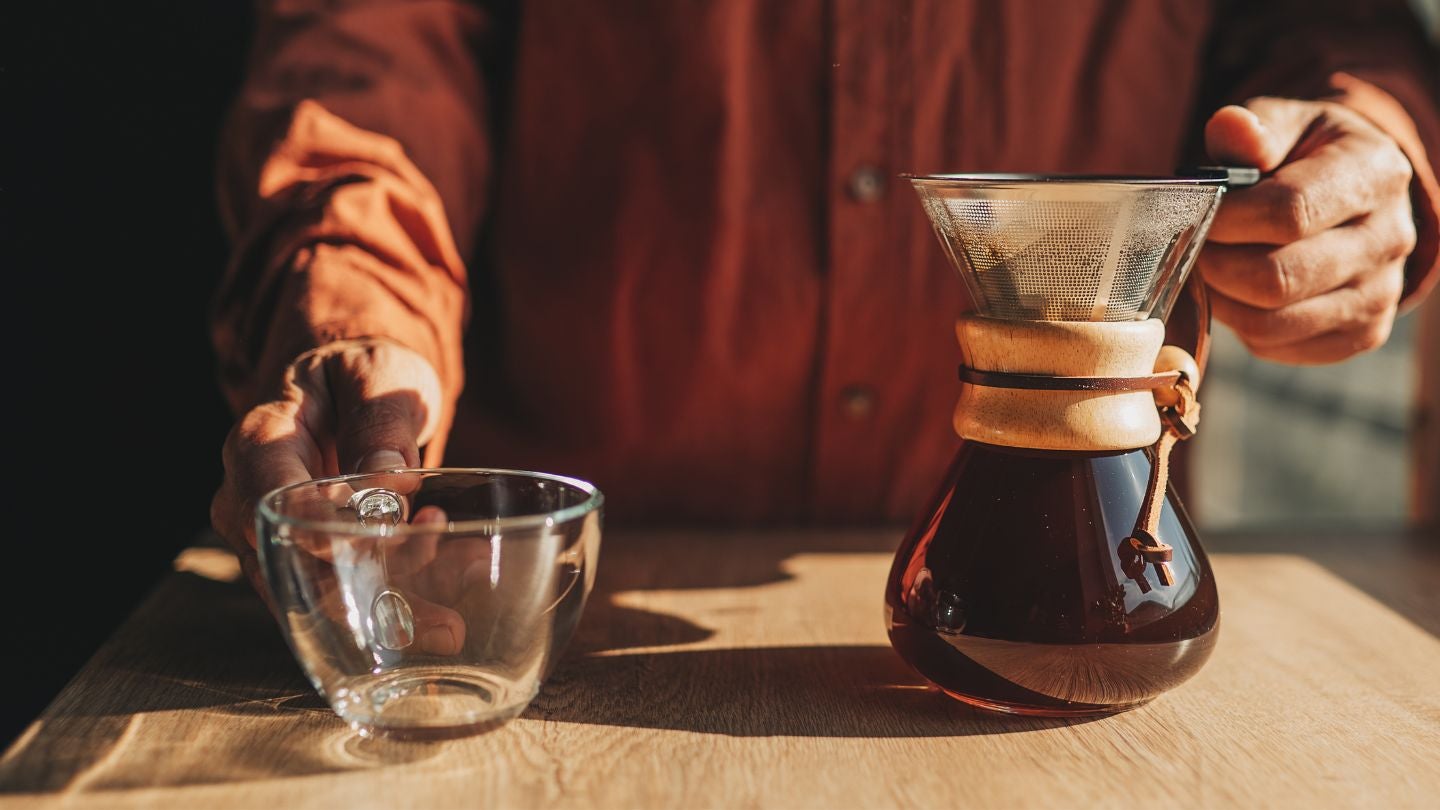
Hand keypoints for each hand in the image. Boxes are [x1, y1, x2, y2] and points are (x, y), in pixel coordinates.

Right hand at [210, 338, 442, 615]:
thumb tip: (389, 480)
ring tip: (450, 629)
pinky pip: (340, 594)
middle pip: (290, 562)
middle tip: (436, 617)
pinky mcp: (307, 561)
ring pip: (314, 596)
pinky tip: (447, 613)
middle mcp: (250, 499)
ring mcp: (275, 538)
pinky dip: (394, 605)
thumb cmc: (358, 375)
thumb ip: (381, 420)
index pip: (271, 500)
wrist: (346, 388)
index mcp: (261, 442)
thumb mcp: (377, 375)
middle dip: (362, 595)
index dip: (318, 533)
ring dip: (384, 615)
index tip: (381, 547)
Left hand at [1200, 97, 1416, 363]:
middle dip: (1216, 266)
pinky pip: (1278, 347)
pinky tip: (1240, 293)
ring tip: (1213, 268)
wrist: (1351, 193)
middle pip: (1278, 278)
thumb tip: (1230, 129)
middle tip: (1195, 247)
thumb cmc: (1303, 154)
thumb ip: (1252, 128)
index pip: (1290, 212)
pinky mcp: (1361, 332)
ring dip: (1222, 300)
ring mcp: (1380, 292)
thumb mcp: (1282, 124)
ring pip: (1272, 322)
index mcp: (1374, 172)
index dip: (1227, 221)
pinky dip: (1242, 326)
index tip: (1198, 214)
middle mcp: (1391, 237)